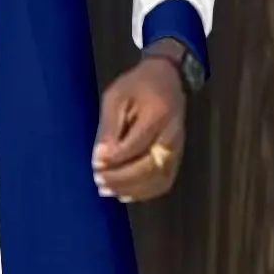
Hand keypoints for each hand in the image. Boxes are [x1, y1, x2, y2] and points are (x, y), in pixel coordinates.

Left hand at [92, 54, 186, 202]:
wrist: (166, 79)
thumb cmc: (136, 86)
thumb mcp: (116, 98)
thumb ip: (109, 128)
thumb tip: (101, 158)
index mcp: (158, 114)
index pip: (136, 145)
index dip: (115, 158)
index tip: (95, 162)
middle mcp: (172, 135)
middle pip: (149, 166)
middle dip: (121, 178)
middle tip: (98, 179)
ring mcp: (177, 149)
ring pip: (157, 179)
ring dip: (130, 189)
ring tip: (106, 189)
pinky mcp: (176, 158)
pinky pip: (163, 182)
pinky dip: (143, 192)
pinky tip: (123, 193)